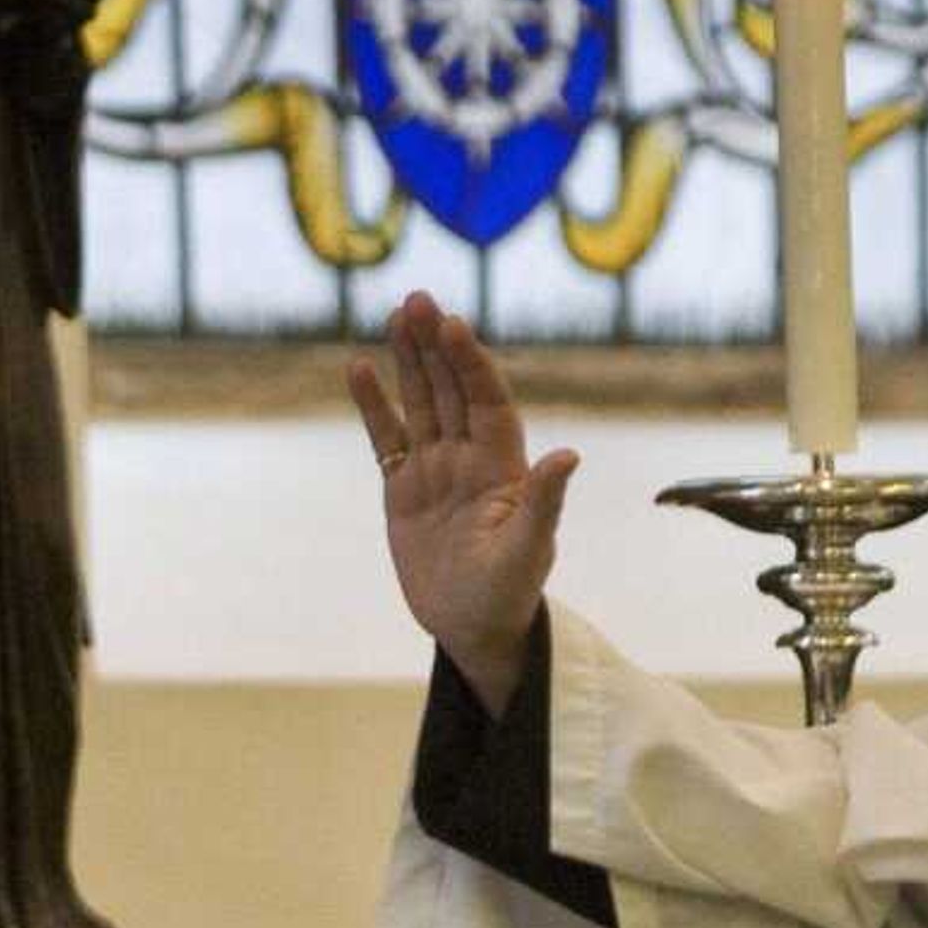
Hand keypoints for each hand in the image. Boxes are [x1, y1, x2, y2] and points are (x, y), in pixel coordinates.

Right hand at [344, 292, 577, 714]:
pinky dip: (374, 405)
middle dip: (435, 345)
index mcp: (502, 466)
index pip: (486, 401)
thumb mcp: (528, 550)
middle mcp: (469, 457)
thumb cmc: (509, 593)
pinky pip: (387, 437)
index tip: (454, 325)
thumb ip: (543, 502)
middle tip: (417, 299)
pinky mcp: (404, 488)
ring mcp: (435, 469)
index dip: (470, 363)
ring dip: (408, 360)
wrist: (475, 628)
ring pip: (420, 402)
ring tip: (395, 315)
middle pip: (450, 389)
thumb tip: (568, 455)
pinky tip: (359, 368)